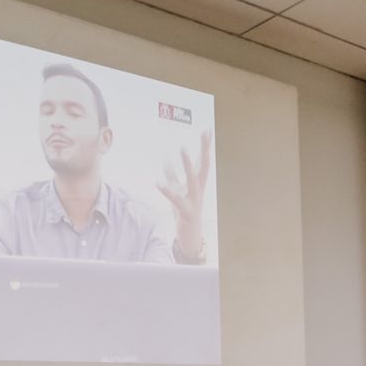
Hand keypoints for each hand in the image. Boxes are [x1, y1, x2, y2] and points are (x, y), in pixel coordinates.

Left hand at [156, 130, 211, 260]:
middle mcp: (199, 189)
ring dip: (188, 164)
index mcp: (198, 183)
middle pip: (204, 166)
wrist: (189, 235)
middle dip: (204, 149)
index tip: (207, 130)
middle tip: (205, 133)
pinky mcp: (186, 211)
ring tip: (183, 148)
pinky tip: (158, 182)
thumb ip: (172, 175)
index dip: (205, 146)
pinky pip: (176, 199)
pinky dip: (167, 190)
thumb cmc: (184, 210)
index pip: (203, 161)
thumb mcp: (177, 190)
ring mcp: (194, 200)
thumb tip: (166, 160)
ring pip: (193, 179)